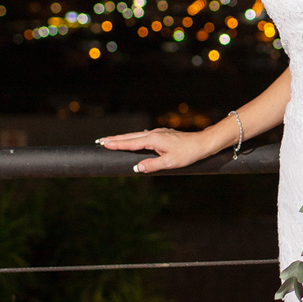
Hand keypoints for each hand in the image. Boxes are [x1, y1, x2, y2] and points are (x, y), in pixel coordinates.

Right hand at [96, 127, 218, 173]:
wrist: (202, 143)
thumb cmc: (187, 154)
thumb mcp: (170, 163)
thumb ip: (152, 165)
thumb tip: (136, 168)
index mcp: (153, 140)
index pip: (130, 143)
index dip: (116, 144)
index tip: (103, 144)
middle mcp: (154, 134)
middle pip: (130, 137)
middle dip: (115, 139)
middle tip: (100, 141)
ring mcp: (158, 133)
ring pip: (136, 135)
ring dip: (123, 138)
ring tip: (111, 140)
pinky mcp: (162, 135)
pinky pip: (143, 136)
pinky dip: (133, 138)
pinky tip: (132, 140)